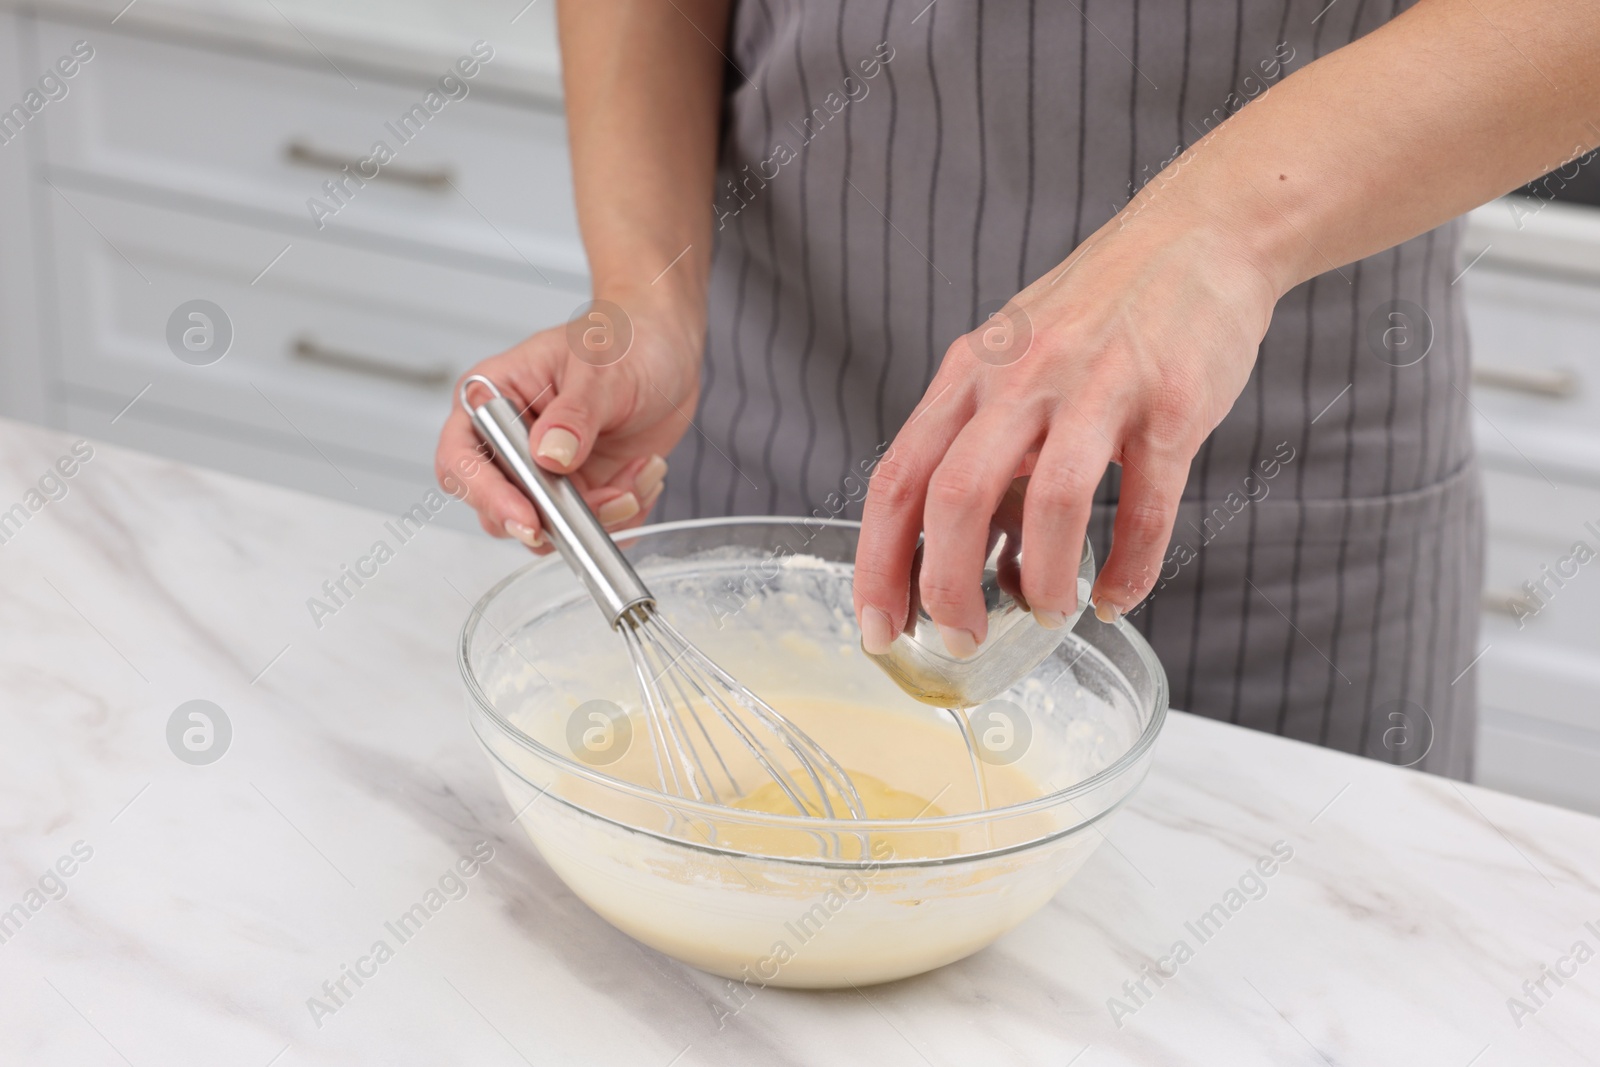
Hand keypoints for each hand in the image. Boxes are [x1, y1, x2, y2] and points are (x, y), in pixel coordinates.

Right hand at [436, 294, 702, 549]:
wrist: (665, 353)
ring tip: (639, 469)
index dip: (486, 494)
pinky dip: (625, 513)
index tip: (527, 518)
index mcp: (494, 397)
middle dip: (556, 516)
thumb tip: (549, 455)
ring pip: (550, 528)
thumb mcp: (601, 369)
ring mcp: (545, 473)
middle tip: (608, 498)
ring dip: (602, 514)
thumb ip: (575, 414)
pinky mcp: (580, 493)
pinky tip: (645, 471)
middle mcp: (512, 442)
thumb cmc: (624, 342)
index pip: (461, 457)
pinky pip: (591, 529)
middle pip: (498, 509)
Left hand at [853, 206, 1280, 654]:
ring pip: (1052, 503)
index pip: (897, 479)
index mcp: (969, 373)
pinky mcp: (1172, 404)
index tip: (874, 628)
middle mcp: (1021, 378)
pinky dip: (1133, 567)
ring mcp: (1097, 387)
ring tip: (1049, 613)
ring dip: (1045, 580)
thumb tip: (965, 553)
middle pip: (956, 496)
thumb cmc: (1098, 312)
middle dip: (948, 588)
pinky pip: (1148, 505)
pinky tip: (1121, 594)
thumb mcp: (1013, 361)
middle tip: (962, 641)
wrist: (1201, 234)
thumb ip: (983, 444)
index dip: (877, 564)